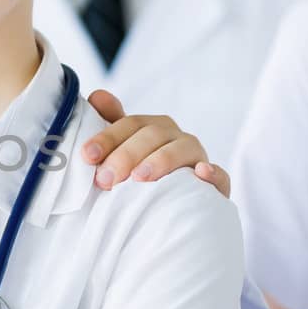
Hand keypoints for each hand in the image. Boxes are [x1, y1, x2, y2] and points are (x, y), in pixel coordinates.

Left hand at [82, 89, 229, 196]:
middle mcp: (176, 138)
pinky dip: (213, 174)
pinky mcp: (215, 186)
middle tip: (104, 179)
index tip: (87, 155)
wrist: (170, 213)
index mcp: (152, 128)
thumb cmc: (140, 177)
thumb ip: (109, 124)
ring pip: (184, 149)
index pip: (130, 124)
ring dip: (162, 160)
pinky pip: (220, 176)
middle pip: (152, 136)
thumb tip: (97, 95)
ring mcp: (198, 159)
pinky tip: (201, 173)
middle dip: (126, 155)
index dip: (107, 137)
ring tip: (140, 178)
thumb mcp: (123, 151)